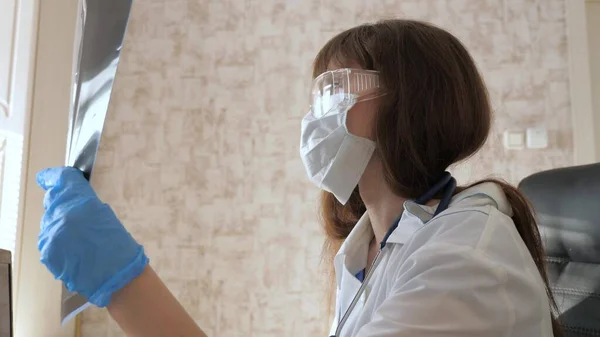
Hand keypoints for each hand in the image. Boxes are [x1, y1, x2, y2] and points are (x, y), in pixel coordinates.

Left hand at [37, 166, 148, 306]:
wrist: (116, 276)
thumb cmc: (119, 246)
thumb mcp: (105, 215)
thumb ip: (83, 202)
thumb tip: (68, 193)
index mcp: (79, 204)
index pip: (61, 180)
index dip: (56, 176)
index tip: (52, 177)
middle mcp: (60, 217)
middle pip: (52, 200)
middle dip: (61, 203)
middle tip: (75, 212)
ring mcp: (51, 237)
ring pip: (49, 221)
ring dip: (59, 223)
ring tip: (78, 235)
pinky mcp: (47, 253)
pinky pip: (48, 239)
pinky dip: (58, 240)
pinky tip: (74, 248)